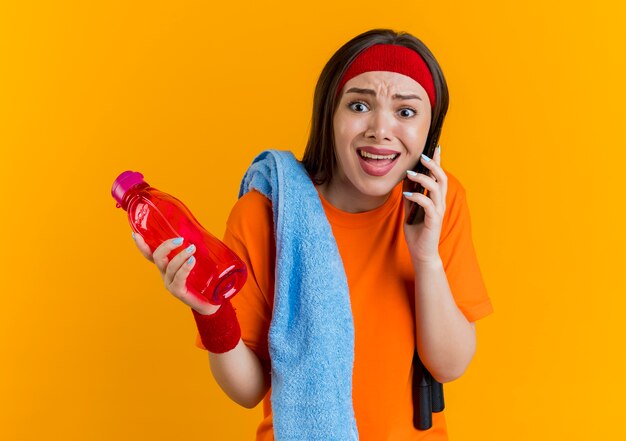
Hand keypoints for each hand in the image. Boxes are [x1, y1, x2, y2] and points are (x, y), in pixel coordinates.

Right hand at [132, 234, 219, 314]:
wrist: (211, 300)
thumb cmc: (204, 278)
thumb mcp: (199, 261)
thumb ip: (194, 249)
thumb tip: (198, 233)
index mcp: (166, 266)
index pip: (150, 254)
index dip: (142, 245)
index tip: (136, 234)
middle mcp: (165, 274)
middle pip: (157, 258)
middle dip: (166, 246)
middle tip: (181, 239)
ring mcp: (170, 283)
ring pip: (170, 267)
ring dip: (180, 256)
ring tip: (193, 249)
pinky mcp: (178, 291)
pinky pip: (178, 278)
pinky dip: (184, 268)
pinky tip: (192, 261)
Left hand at [403, 145, 446, 264]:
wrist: (421, 253)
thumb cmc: (417, 231)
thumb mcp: (410, 208)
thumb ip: (411, 193)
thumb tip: (406, 177)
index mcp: (436, 199)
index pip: (439, 176)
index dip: (438, 161)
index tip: (435, 146)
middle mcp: (440, 203)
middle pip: (442, 178)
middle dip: (433, 165)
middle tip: (422, 156)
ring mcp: (438, 211)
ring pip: (436, 189)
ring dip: (424, 179)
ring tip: (411, 174)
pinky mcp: (434, 220)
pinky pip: (428, 204)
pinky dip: (418, 197)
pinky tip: (408, 195)